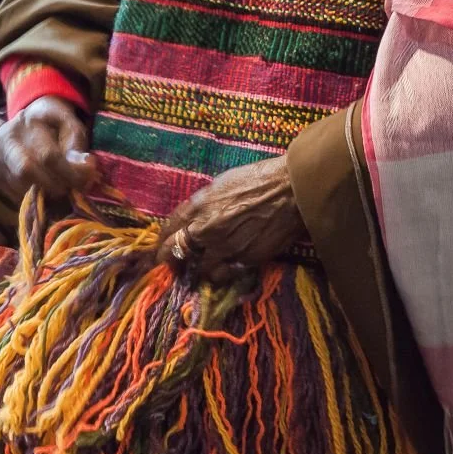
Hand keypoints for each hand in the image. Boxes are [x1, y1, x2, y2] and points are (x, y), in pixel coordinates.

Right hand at [0, 96, 96, 203]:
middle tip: (71, 188)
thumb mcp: (71, 125)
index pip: (47, 155)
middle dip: (56, 186)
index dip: (70, 172)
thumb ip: (77, 144)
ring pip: (20, 188)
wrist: (30, 122)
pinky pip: (15, 197)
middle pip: (27, 172)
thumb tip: (84, 167)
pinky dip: (34, 199)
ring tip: (60, 188)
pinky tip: (45, 190)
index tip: (86, 179)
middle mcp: (5, 140)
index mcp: (27, 122)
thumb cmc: (55, 125)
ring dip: (46, 195)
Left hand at [155, 156, 306, 282]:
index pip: (169, 229)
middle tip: (170, 265)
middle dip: (170, 260)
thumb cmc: (260, 179)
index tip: (161, 246)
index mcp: (198, 205)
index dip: (162, 240)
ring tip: (203, 268)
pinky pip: (225, 274)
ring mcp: (225, 247)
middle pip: (176, 252)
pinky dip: (222, 274)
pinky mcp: (245, 260)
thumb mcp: (223, 183)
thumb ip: (204, 203)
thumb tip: (195, 217)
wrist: (292, 190)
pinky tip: (225, 269)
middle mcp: (205, 229)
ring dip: (200, 268)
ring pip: (201, 269)